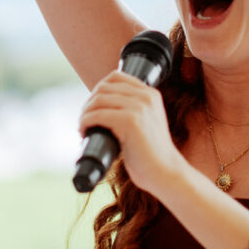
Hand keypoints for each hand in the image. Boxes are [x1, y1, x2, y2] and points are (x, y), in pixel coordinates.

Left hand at [78, 70, 181, 192]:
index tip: (93, 107)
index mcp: (151, 94)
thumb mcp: (147, 122)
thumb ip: (134, 110)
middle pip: (104, 87)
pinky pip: (97, 115)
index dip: (98, 90)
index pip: (116, 76)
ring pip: (98, 100)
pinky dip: (85, 123)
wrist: (165, 172)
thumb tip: (103, 107)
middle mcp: (146, 96)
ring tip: (83, 127)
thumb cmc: (152, 154)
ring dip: (84, 113)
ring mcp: (139, 107)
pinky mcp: (130, 121)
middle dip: (89, 102)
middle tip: (85, 120)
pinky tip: (85, 132)